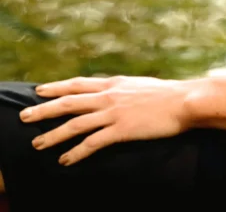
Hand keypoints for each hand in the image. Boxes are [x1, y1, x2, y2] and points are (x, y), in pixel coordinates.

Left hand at [19, 75, 192, 165]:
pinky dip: (76, 152)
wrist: (184, 101)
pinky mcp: (121, 130)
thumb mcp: (139, 85)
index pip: (78, 84)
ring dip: (54, 135)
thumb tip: (112, 93)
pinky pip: (92, 143)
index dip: (57, 87)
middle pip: (69, 101)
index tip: (40, 90)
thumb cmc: (167, 94)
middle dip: (44, 109)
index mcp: (114, 82)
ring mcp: (114, 112)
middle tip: (24, 116)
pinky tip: (65, 160)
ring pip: (75, 123)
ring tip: (38, 144)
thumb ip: (122, 89)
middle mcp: (109, 95)